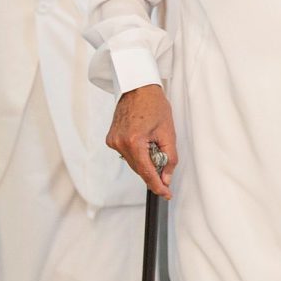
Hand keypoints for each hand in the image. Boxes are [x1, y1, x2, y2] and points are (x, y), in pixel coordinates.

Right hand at [106, 84, 176, 198]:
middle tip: (165, 165)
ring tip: (154, 145)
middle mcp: (120, 143)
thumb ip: (169, 158)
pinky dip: (137, 154)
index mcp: (134, 142)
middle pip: (139, 169)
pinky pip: (126, 154)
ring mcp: (113, 141)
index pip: (147, 173)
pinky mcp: (111, 138)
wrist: (137, 87)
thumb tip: (166, 177)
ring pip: (132, 163)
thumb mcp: (168, 132)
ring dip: (145, 161)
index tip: (166, 194)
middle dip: (153, 171)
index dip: (158, 186)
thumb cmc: (153, 105)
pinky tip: (144, 141)